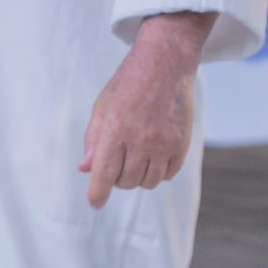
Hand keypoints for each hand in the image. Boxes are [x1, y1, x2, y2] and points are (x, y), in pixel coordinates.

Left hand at [79, 13, 212, 210]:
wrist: (165, 64)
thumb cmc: (128, 85)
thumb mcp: (103, 107)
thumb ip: (93, 139)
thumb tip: (85, 168)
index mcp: (116, 130)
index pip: (104, 174)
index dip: (97, 193)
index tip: (95, 202)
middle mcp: (140, 140)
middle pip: (126, 182)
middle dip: (118, 178)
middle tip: (118, 161)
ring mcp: (164, 143)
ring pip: (148, 182)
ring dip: (138, 177)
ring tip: (136, 158)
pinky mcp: (182, 144)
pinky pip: (168, 174)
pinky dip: (159, 171)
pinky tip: (154, 156)